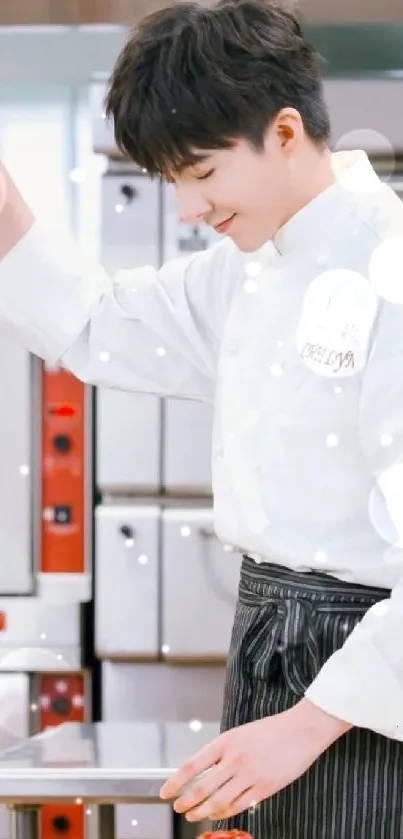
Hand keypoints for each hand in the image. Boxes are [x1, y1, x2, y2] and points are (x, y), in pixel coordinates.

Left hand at [159, 699, 350, 821]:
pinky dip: (224, 813)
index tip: (165, 793)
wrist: (301, 730)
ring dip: (202, 812)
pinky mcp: (265, 788)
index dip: (176, 782)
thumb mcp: (239, 734)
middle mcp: (235, 759)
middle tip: (179, 808)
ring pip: (219, 802)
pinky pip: (238, 806)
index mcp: (226, 742)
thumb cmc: (270, 730)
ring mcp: (250, 776)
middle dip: (186, 802)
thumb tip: (202, 773)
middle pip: (202, 789)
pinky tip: (217, 814)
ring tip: (194, 815)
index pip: (192, 766)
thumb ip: (222, 753)